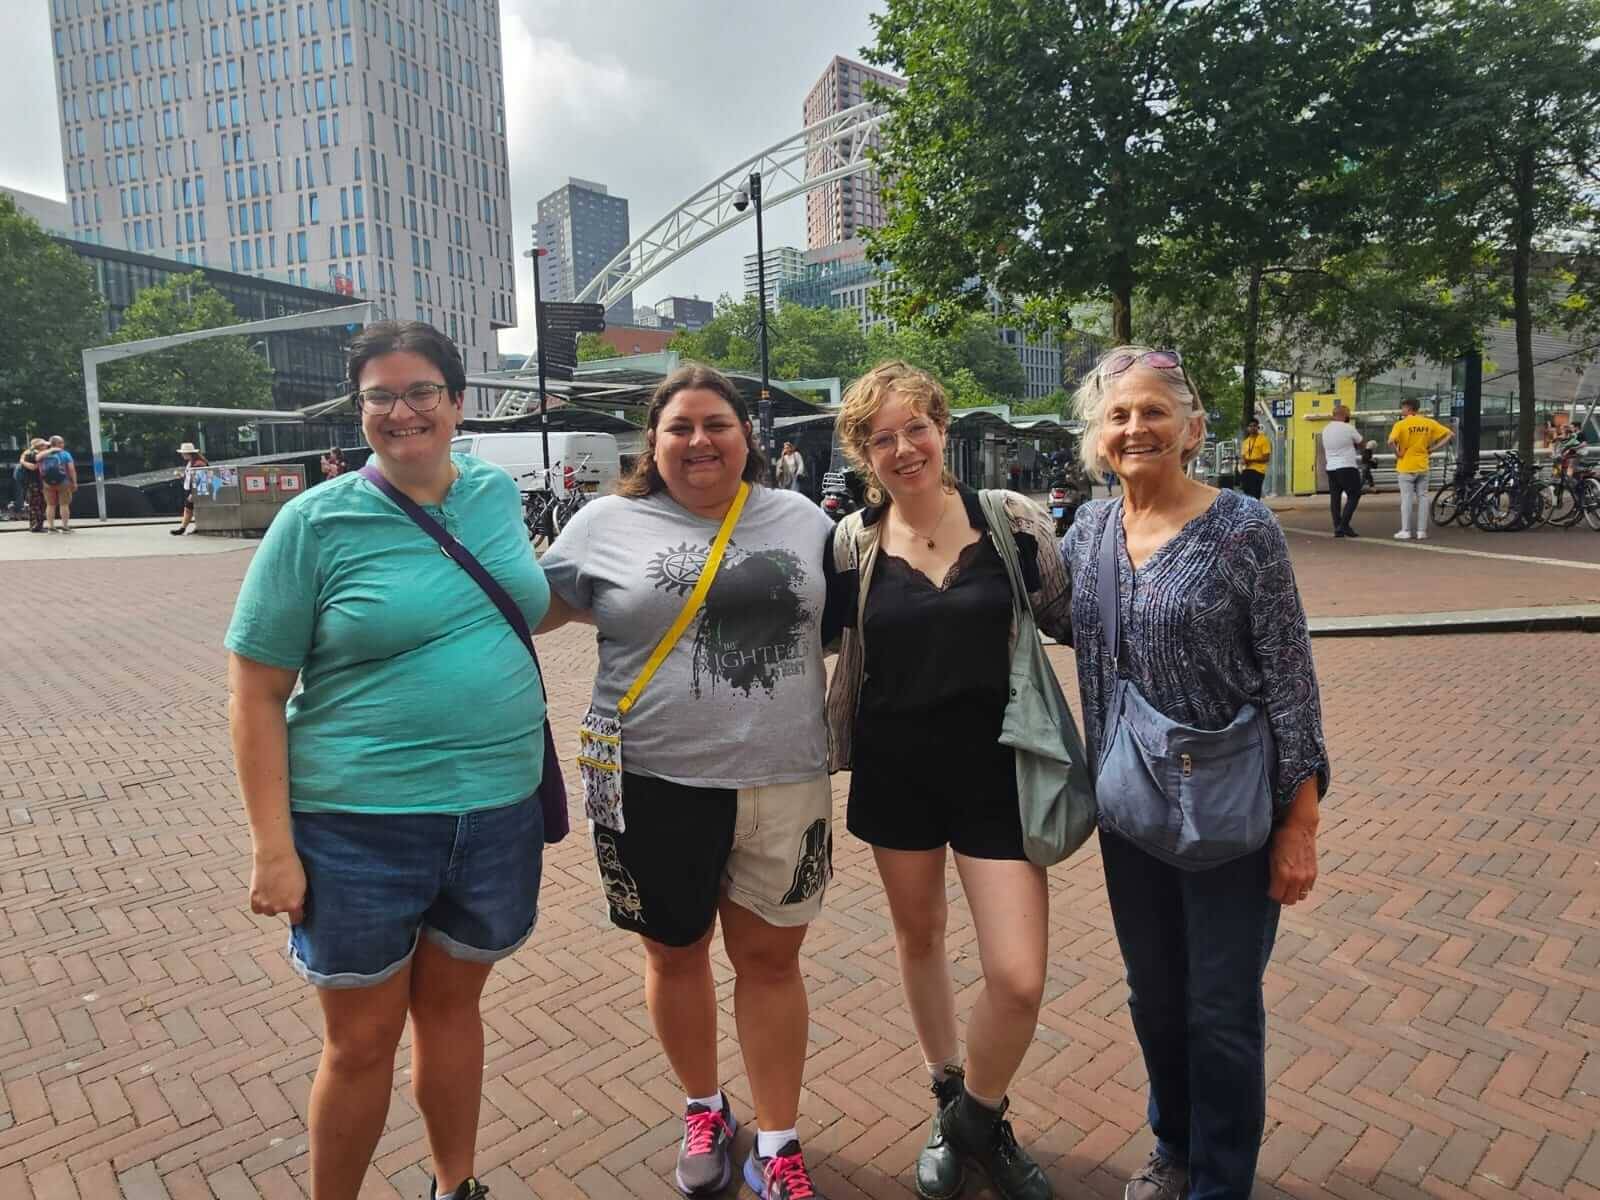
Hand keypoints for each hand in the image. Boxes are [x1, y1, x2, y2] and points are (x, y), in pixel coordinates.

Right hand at [250, 847, 306, 923]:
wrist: (275, 855)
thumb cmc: (292, 866)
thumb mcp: (302, 885)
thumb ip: (298, 899)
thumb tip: (296, 907)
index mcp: (294, 904)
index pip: (297, 919)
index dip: (297, 915)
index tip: (297, 913)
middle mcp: (279, 907)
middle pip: (280, 912)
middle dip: (282, 905)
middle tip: (282, 892)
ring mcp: (266, 904)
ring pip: (268, 911)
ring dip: (270, 905)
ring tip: (273, 891)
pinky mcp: (254, 898)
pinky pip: (256, 910)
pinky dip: (259, 904)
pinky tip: (263, 896)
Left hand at [1268, 786, 1318, 905]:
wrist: (1300, 826)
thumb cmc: (1281, 838)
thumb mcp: (1270, 855)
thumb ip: (1272, 873)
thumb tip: (1270, 884)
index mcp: (1283, 874)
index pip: (1277, 896)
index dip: (1271, 894)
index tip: (1269, 889)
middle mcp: (1297, 878)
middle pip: (1290, 900)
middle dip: (1282, 897)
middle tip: (1277, 890)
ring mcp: (1307, 876)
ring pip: (1301, 896)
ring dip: (1293, 893)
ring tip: (1287, 885)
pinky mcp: (1314, 872)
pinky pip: (1308, 888)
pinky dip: (1302, 886)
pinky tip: (1296, 878)